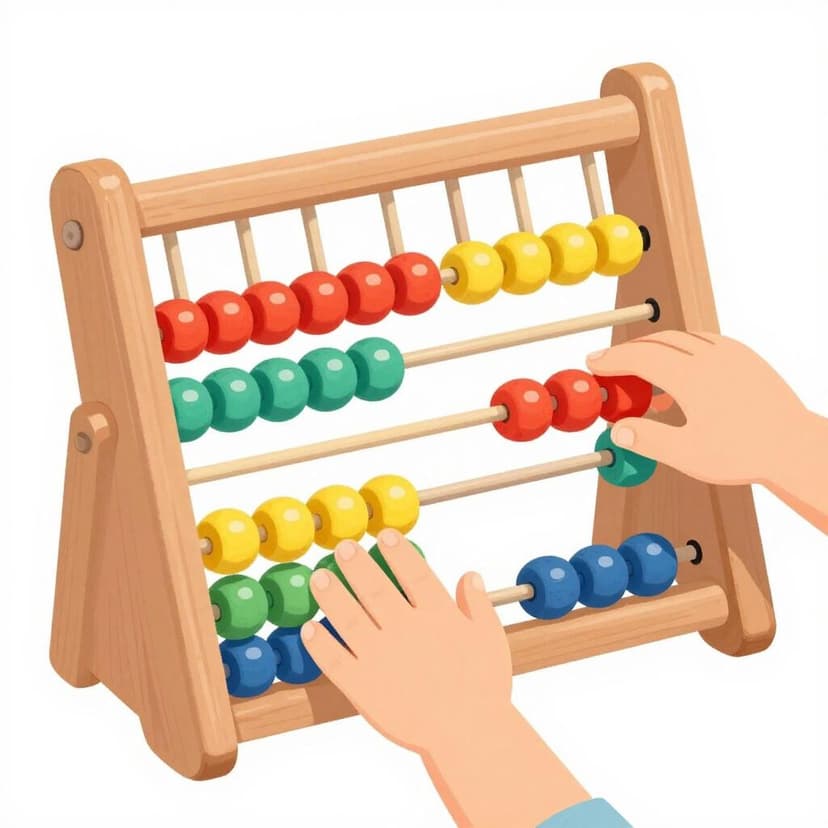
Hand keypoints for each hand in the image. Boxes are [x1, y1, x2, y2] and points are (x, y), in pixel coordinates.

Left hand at [301, 530, 589, 826]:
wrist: (469, 737)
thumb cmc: (484, 688)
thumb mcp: (490, 641)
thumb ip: (477, 606)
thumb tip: (469, 574)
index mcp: (439, 617)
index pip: (414, 574)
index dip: (398, 552)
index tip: (384, 534)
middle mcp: (408, 631)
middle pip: (376, 589)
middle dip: (357, 565)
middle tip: (343, 546)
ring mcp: (383, 659)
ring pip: (350, 619)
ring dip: (332, 596)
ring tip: (318, 577)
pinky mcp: (365, 688)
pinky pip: (337, 662)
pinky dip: (321, 646)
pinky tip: (310, 629)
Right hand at [587, 330, 809, 485]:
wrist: (795, 446)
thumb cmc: (744, 453)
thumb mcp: (688, 454)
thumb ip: (648, 439)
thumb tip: (618, 430)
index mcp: (691, 376)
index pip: (640, 358)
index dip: (612, 360)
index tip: (593, 363)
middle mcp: (709, 356)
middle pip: (657, 342)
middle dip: (628, 351)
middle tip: (608, 363)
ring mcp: (729, 353)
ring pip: (680, 338)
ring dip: (653, 348)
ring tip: (638, 368)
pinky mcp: (744, 356)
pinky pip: (702, 341)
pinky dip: (679, 349)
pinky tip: (677, 369)